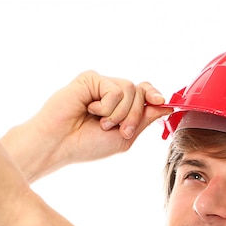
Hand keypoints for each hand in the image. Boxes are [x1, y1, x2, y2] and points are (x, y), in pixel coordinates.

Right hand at [5, 71, 172, 180]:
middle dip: (134, 116)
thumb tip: (166, 106)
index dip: (154, 95)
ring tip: (101, 124)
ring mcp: (99, 85)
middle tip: (120, 131)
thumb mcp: (123, 138)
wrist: (59, 144)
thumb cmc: (85, 145)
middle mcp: (109, 93)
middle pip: (140, 92)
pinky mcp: (89, 79)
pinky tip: (90, 111)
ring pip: (130, 89)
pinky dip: (107, 106)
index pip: (143, 93)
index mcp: (117, 107)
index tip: (161, 101)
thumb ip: (144, 120)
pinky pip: (114, 89)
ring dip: (120, 114)